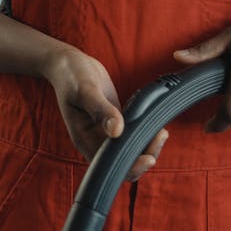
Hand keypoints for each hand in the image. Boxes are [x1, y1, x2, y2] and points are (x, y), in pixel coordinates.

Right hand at [43, 46, 168, 180]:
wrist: (69, 64)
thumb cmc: (71, 75)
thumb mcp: (85, 90)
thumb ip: (100, 110)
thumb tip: (117, 130)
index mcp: (85, 139)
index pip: (111, 166)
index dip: (131, 166)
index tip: (149, 157)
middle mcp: (96, 140)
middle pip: (124, 161)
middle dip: (145, 154)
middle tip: (161, 135)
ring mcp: (106, 131)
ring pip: (130, 148)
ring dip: (147, 144)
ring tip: (161, 130)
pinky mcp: (114, 120)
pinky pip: (131, 133)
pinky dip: (144, 131)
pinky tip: (152, 120)